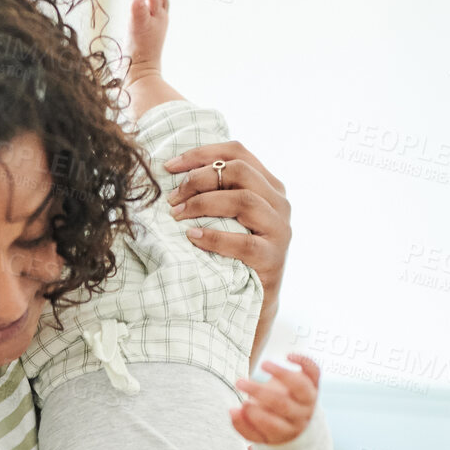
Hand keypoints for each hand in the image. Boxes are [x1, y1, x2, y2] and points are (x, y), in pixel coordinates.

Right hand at [124, 0, 169, 86]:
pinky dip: (147, 16)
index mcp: (160, 17)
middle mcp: (159, 23)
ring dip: (155, 4)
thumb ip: (138, 8)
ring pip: (157, 14)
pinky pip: (149, 24)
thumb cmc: (140, 48)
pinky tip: (142, 19)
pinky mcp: (147, 41)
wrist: (141, 70)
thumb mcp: (138, 24)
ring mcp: (154, 32)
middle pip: (161, 4)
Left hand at [163, 142, 291, 296]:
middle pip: (239, 171)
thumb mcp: (228, 216)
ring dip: (203, 204)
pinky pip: (243, 242)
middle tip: (172, 198)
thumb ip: (216, 192)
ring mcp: (280, 228)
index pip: (237, 152)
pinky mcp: (273, 256)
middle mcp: (279, 202)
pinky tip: (192, 237)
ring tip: (177, 215)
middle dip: (198, 179)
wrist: (255, 298)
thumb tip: (173, 173)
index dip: (201, 154)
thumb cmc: (234, 252)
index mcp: (268, 185)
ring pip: (243, 200)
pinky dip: (214, 237)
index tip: (170, 166)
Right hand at [231, 354, 319, 445]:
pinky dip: (304, 361)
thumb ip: (242, 424)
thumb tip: (232, 411)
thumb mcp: (257, 432)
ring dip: (281, 373)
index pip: (274, 426)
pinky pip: (314, 371)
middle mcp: (301, 416)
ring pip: (300, 386)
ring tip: (263, 364)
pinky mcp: (314, 383)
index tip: (242, 405)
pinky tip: (288, 356)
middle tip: (239, 383)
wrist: (298, 420)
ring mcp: (309, 399)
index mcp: (287, 432)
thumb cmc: (270, 424)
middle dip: (259, 392)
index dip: (257, 416)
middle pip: (283, 404)